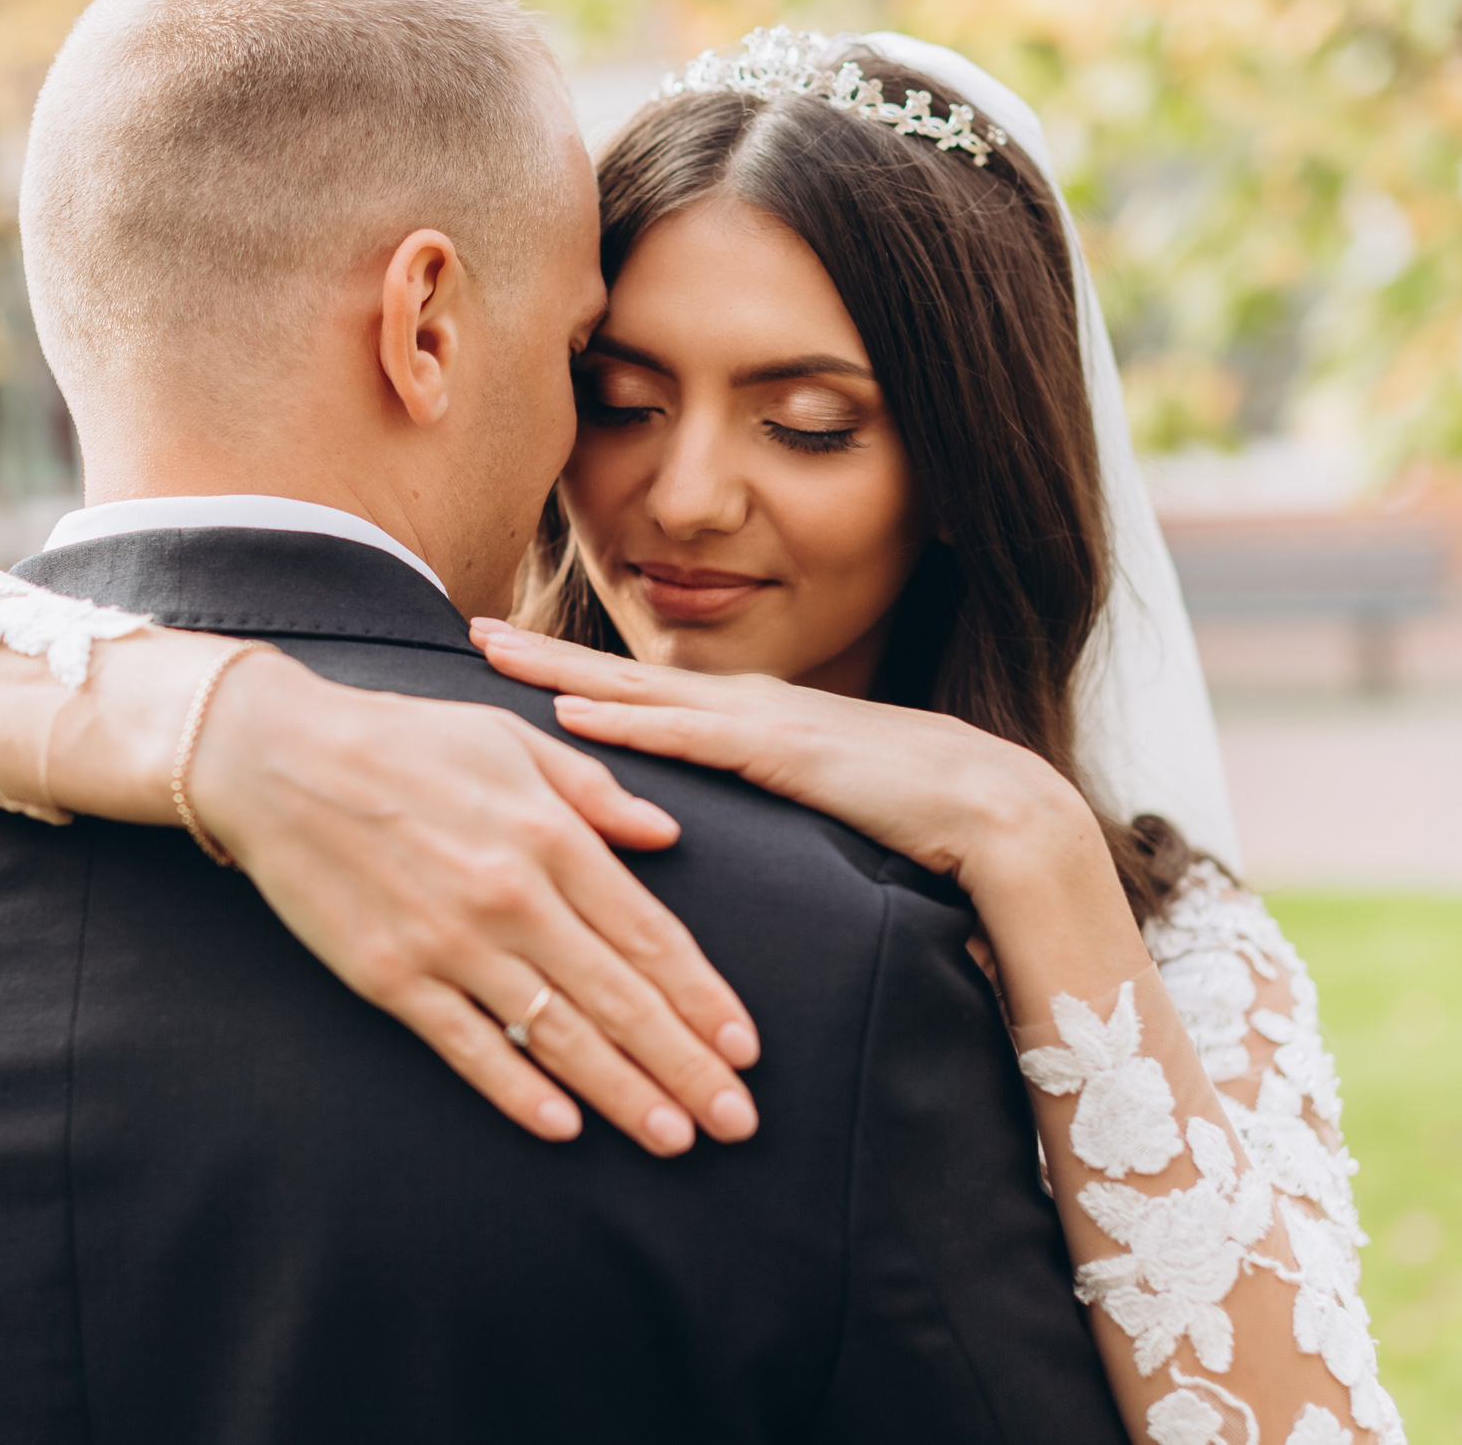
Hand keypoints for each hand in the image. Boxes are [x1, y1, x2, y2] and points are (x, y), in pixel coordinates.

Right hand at [184, 651, 762, 1157]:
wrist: (276, 759)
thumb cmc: (403, 740)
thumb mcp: (511, 739)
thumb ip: (595, 790)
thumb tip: (667, 833)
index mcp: (551, 835)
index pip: (650, 936)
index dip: (704, 999)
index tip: (745, 1048)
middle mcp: (512, 897)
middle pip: (620, 999)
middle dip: (687, 1066)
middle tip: (736, 1121)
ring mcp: (450, 943)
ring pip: (557, 1035)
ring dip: (623, 1094)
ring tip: (675, 1137)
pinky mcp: (390, 977)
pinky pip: (468, 1048)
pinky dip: (519, 1091)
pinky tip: (564, 1127)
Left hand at [467, 620, 1116, 921]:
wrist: (994, 808)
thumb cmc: (906, 813)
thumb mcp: (809, 803)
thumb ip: (758, 803)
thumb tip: (707, 831)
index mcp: (749, 719)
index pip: (641, 691)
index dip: (570, 670)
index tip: (505, 654)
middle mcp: (745, 706)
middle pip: (621, 675)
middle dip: (542, 653)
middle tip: (467, 631)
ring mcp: (763, 723)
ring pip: (638, 691)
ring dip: (560, 672)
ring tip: (491, 653)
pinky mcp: (783, 753)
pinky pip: (686, 736)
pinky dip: (624, 723)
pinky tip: (567, 717)